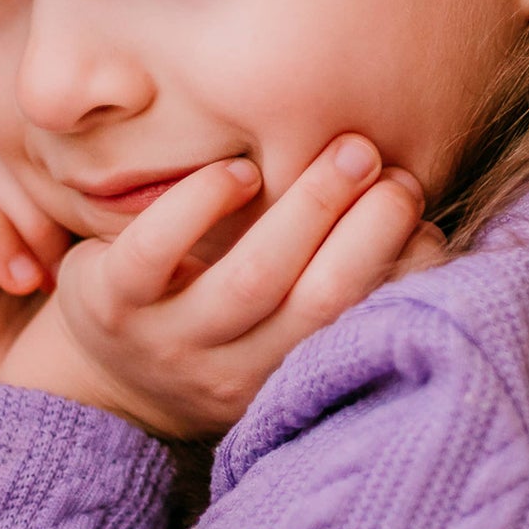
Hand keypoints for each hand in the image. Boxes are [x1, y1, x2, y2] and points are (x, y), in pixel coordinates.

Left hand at [0, 132, 443, 438]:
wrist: (102, 375)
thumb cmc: (219, 321)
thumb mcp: (278, 323)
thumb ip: (335, 277)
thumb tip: (419, 217)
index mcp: (288, 373)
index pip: (363, 326)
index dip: (408, 275)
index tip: (427, 220)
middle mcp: (234, 370)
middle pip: (321, 302)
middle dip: (371, 232)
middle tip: (396, 174)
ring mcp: (170, 340)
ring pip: (251, 279)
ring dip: (309, 208)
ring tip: (348, 153)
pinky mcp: (110, 301)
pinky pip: (156, 251)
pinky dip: (203, 204)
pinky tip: (240, 172)